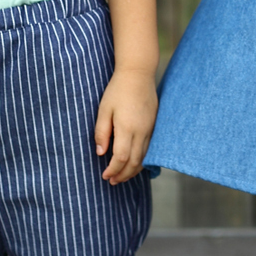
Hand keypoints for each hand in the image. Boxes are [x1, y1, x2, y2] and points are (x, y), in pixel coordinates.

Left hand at [94, 68, 157, 183]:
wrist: (138, 74)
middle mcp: (142, 131)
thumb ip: (102, 132)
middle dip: (123, 175)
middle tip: (112, 181)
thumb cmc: (118, 90)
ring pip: (144, 158)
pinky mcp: (154, 126)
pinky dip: (141, 160)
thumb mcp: (104, 109)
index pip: (121, 158)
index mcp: (127, 128)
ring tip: (121, 176)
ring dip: (133, 170)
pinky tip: (133, 162)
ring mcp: (150, 129)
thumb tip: (101, 153)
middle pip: (134, 162)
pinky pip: (150, 149)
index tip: (104, 175)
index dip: (113, 170)